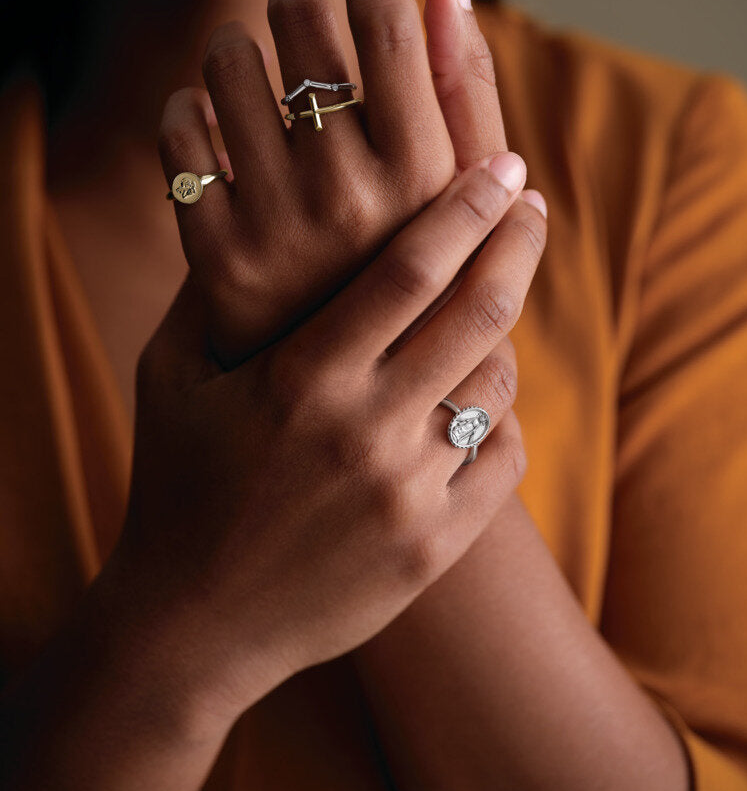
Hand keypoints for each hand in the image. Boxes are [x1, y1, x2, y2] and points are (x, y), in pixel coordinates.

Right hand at [119, 152, 545, 723]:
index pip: (410, 269)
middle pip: (477, 311)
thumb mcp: (170, 374)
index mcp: (300, 379)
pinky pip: (502, 454)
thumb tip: (242, 203)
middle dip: (517, 243)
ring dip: (503, 329)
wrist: (193, 623)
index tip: (502, 168)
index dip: (465, 208)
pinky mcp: (433, 546)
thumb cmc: (176, 482)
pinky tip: (475, 395)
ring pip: (495, 380)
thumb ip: (208, 287)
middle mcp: (364, 431)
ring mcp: (407, 493)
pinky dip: (499, 412)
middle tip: (532, 205)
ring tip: (490, 302)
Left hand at [157, 0, 513, 365]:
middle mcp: (352, 199)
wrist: (357, 392)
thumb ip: (460, 85)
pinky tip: (211, 123)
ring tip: (250, 62)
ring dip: (232, 43)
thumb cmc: (416, 269)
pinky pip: (177, 138)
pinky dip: (185, 111)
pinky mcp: (217, 262)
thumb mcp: (462, 190)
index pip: (390, 23)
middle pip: (301, 27)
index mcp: (427, 177)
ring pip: (225, 68)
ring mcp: (279, 231)